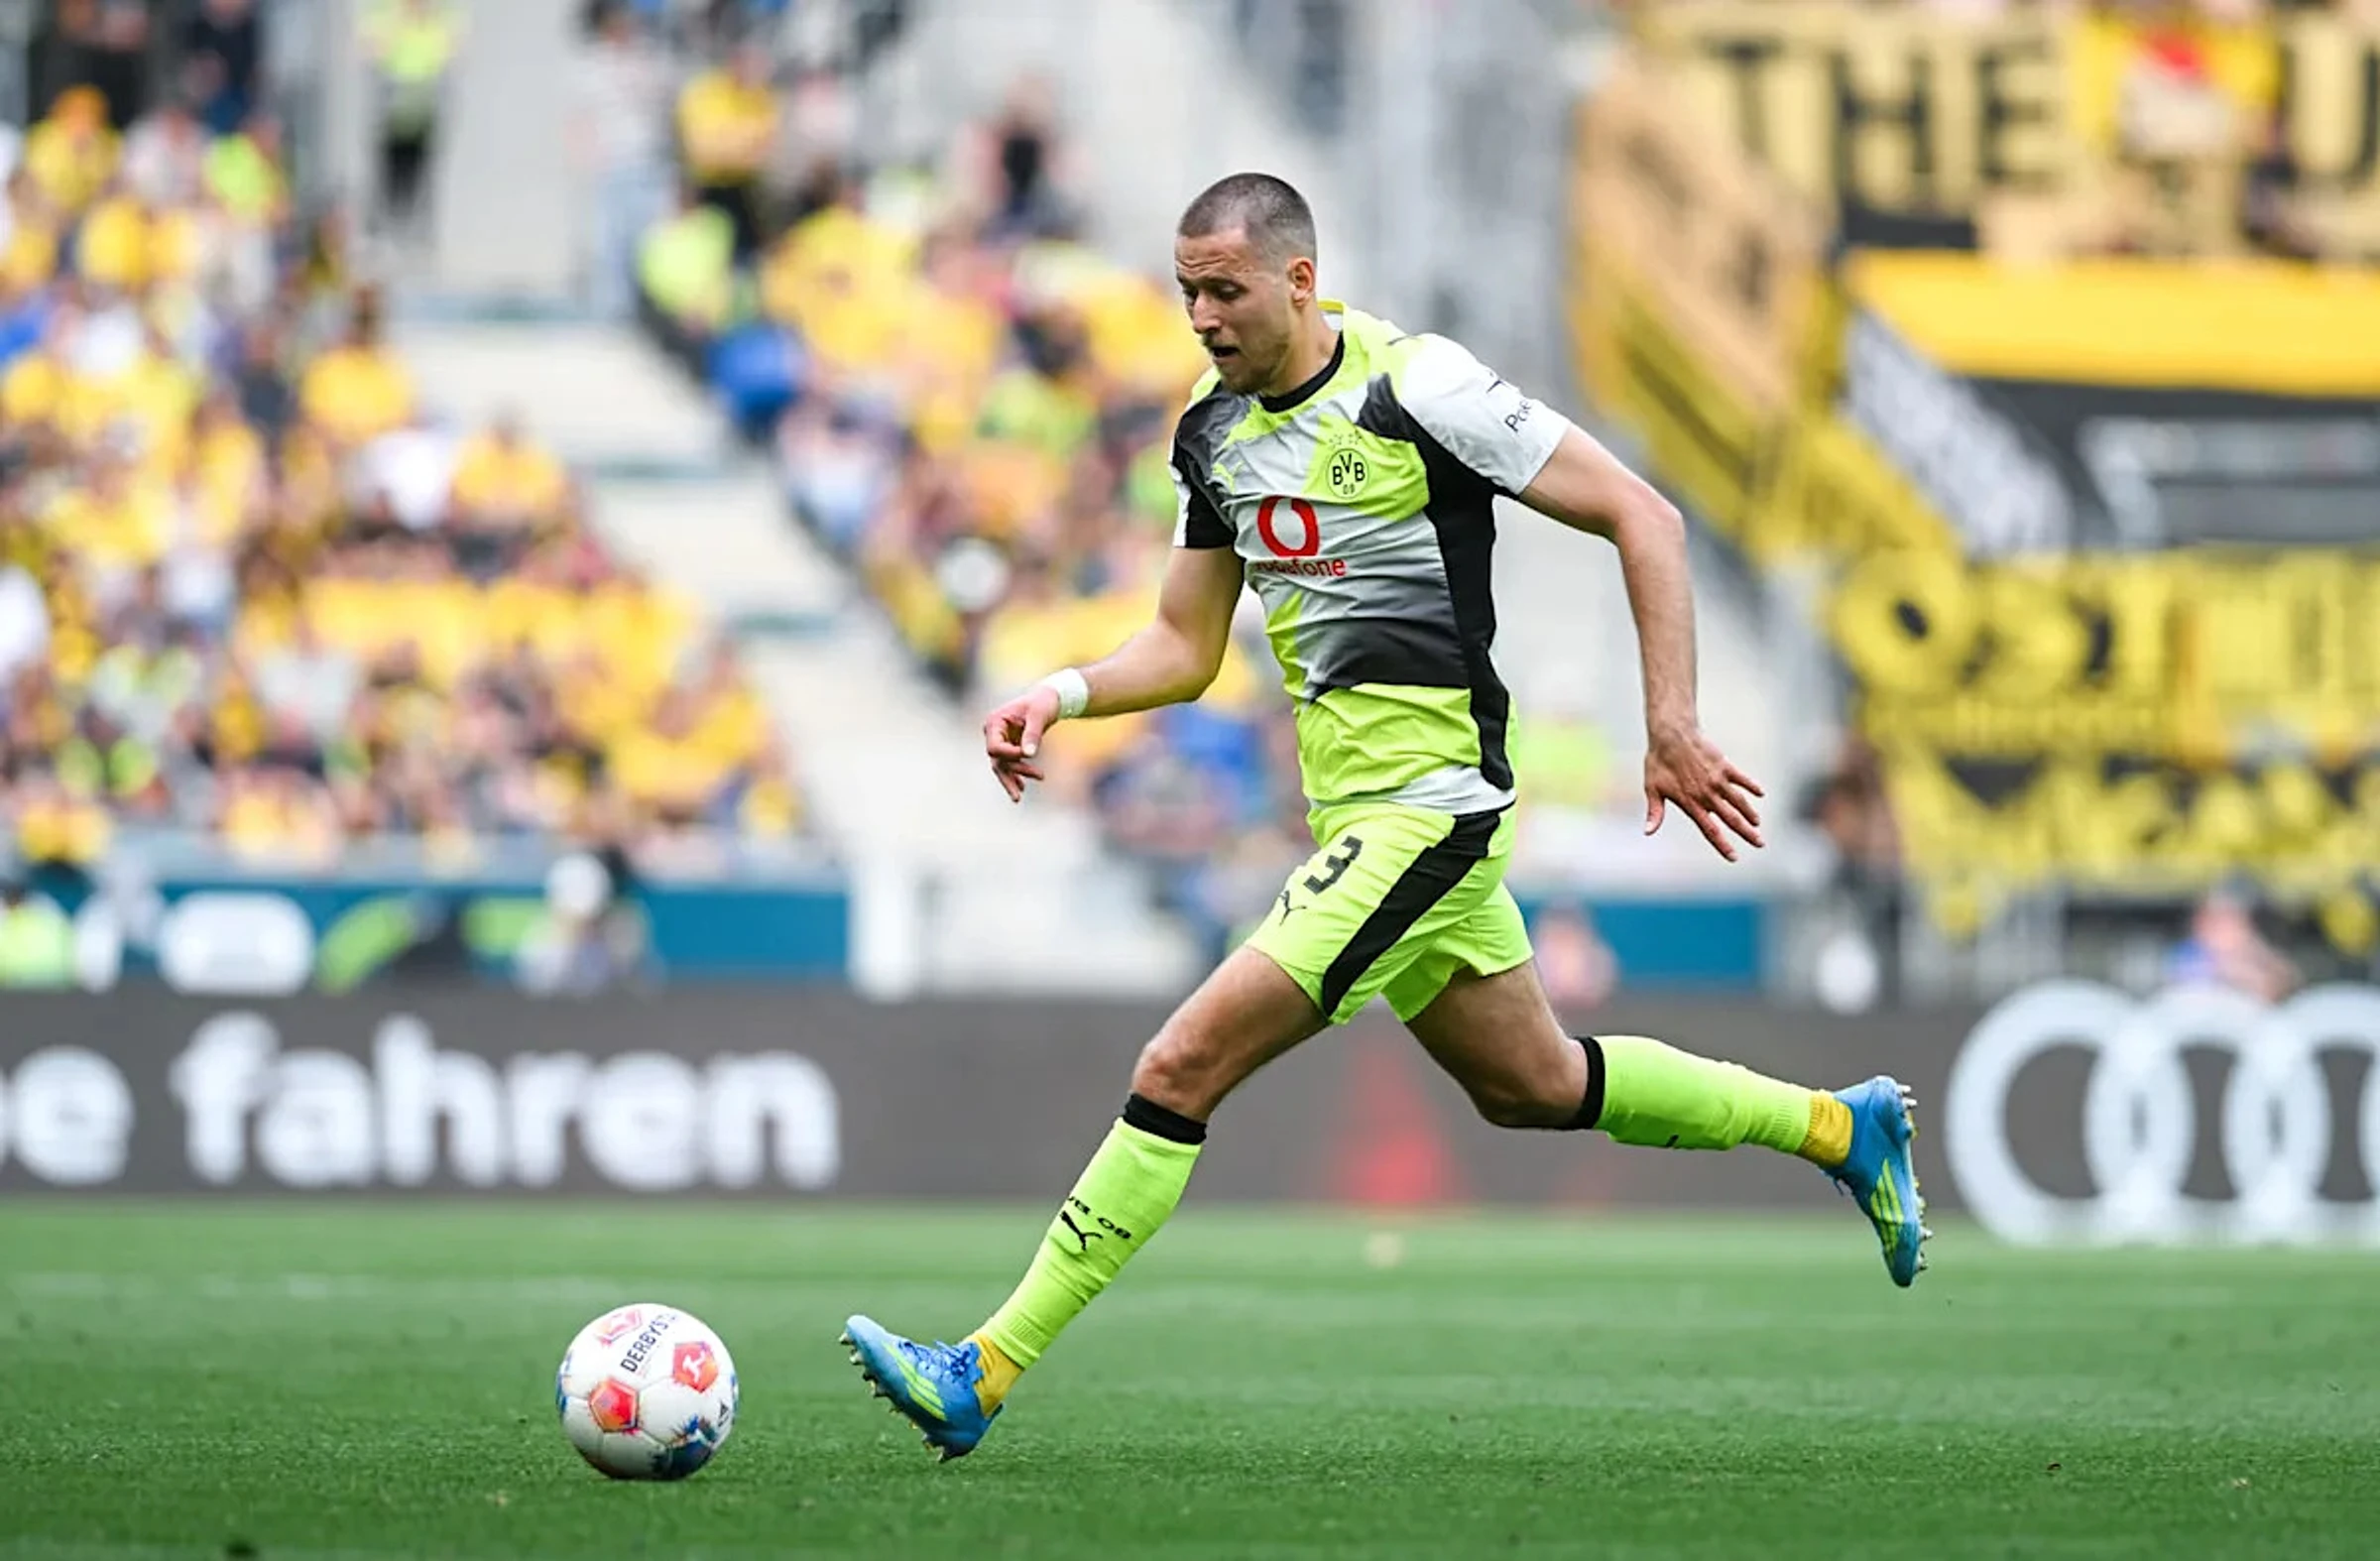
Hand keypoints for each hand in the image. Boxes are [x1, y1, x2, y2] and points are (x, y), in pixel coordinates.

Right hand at [983, 685, 1061, 803]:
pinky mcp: (1010, 746)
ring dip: (1013, 779)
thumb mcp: (1039, 716)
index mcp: (995, 722)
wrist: (1049, 699)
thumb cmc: (1043, 703)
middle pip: (996, 760)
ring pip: (1002, 766)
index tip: (1029, 754)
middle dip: (1009, 775)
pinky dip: (1016, 775)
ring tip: (1018, 797)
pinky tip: (1022, 787)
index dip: (1009, 755)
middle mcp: (993, 732)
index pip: (995, 747)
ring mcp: (1000, 740)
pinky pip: (1010, 764)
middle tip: (1020, 793)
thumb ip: (1033, 734)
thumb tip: (1028, 755)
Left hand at [1643, 721, 1764, 862]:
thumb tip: (1647, 832)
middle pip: (1731, 819)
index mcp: (1691, 803)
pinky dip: (1752, 786)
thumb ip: (1654, 812)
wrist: (1671, 734)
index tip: (1734, 857)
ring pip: (1739, 801)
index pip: (1710, 830)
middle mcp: (1707, 794)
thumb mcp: (1652, 788)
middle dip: (1747, 833)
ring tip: (1758, 825)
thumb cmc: (1659, 762)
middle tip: (1760, 844)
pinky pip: (1742, 779)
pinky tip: (1761, 793)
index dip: (1722, 845)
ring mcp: (1718, 780)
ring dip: (1750, 814)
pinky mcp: (1724, 766)